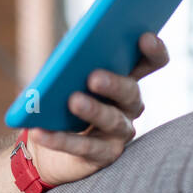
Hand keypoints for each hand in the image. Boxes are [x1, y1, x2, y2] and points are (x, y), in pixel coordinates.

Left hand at [23, 32, 169, 186]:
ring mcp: (119, 132)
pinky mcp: (103, 155)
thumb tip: (69, 52)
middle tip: (94, 77)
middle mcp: (128, 105)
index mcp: (124, 77)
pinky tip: (40, 131)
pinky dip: (60, 139)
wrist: (47, 145)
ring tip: (73, 101)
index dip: (153, 51)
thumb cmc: (59, 101)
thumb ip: (71, 62)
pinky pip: (83, 147)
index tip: (145, 37)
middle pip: (130, 92)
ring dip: (92, 110)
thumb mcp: (64, 77)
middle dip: (114, 83)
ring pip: (112, 120)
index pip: (150, 62)